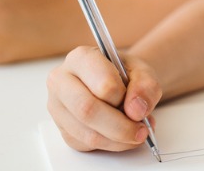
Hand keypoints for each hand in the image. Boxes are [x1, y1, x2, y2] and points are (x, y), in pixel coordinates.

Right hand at [47, 46, 161, 151]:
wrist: (117, 82)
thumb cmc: (125, 74)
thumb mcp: (143, 72)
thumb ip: (146, 87)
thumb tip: (136, 111)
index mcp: (80, 58)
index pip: (102, 84)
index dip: (124, 98)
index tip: (138, 104)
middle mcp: (61, 81)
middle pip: (87, 110)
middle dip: (121, 126)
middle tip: (142, 130)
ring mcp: (58, 107)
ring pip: (87, 133)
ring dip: (118, 139)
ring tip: (136, 132)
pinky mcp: (63, 129)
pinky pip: (87, 144)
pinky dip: (111, 145)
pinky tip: (122, 136)